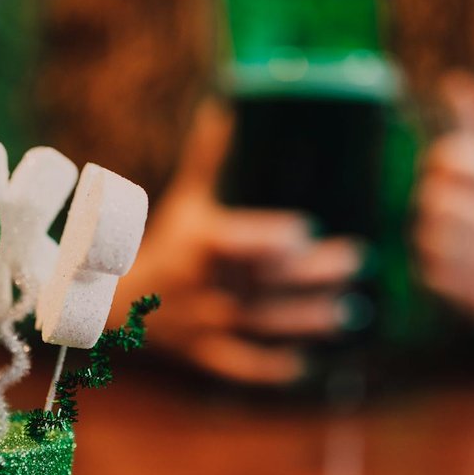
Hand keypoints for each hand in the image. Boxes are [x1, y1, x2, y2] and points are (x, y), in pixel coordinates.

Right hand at [112, 101, 362, 385]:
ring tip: (347, 313)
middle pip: (264, 281)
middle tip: (356, 261)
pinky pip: (239, 365)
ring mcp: (206, 323)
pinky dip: (269, 369)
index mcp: (200, 245)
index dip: (270, 239)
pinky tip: (305, 365)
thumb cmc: (164, 242)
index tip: (306, 231)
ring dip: (306, 320)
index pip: (238, 242)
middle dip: (313, 274)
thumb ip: (210, 158)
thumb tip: (227, 105)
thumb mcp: (185, 199)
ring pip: (262, 324)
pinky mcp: (205, 354)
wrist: (118, 300)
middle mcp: (205, 286)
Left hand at [414, 71, 473, 322]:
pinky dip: (427, 272)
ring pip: (431, 238)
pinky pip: (432, 275)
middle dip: (424, 207)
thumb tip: (455, 81)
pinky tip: (440, 269)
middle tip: (432, 215)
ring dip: (422, 240)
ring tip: (436, 242)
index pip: (455, 156)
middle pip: (437, 199)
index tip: (438, 176)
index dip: (434, 164)